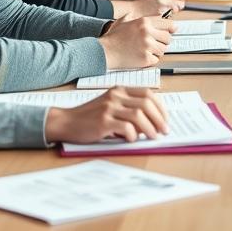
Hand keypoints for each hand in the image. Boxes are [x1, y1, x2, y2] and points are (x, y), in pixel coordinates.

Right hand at [44, 87, 168, 143]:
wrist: (66, 121)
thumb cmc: (90, 117)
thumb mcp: (111, 106)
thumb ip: (129, 110)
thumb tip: (152, 123)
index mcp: (120, 90)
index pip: (148, 94)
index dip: (160, 107)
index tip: (165, 120)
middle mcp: (115, 96)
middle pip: (147, 103)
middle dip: (159, 119)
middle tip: (164, 131)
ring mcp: (109, 107)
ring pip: (139, 115)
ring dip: (150, 128)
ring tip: (152, 137)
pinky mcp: (103, 121)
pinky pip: (126, 128)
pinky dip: (133, 135)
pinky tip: (132, 140)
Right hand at [99, 16, 174, 67]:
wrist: (104, 51)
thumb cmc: (112, 37)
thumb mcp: (123, 20)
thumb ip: (134, 16)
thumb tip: (140, 15)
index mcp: (144, 22)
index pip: (167, 25)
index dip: (170, 29)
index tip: (172, 32)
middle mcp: (147, 32)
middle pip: (168, 38)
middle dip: (163, 42)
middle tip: (156, 44)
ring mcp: (147, 46)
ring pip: (163, 50)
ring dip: (156, 51)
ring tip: (146, 51)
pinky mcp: (146, 58)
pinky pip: (156, 60)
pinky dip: (150, 60)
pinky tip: (141, 57)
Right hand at [130, 0, 184, 15]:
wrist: (133, 9)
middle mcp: (162, 0)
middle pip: (180, 3)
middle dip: (181, 3)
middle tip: (179, 3)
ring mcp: (162, 9)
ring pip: (176, 9)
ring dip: (175, 8)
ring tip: (172, 7)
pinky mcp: (160, 15)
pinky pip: (169, 14)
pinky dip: (169, 12)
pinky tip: (164, 10)